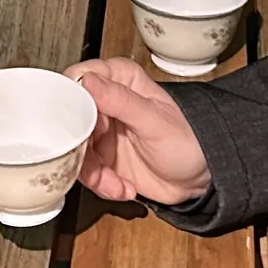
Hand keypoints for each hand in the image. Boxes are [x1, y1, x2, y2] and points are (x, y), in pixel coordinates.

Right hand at [62, 57, 213, 206]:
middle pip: (69, 120)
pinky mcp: (101, 157)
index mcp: (118, 80)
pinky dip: (101, 184)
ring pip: (74, 149)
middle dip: (80, 149)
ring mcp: (100, 131)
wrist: (198, 178)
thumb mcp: (154, 120)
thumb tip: (88, 80)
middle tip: (97, 166)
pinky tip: (123, 187)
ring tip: (117, 184)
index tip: (76, 128)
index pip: (78, 79)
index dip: (70, 104)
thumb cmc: (186, 140)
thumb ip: (121, 100)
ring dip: (93, 173)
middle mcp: (105, 102)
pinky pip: (85, 171)